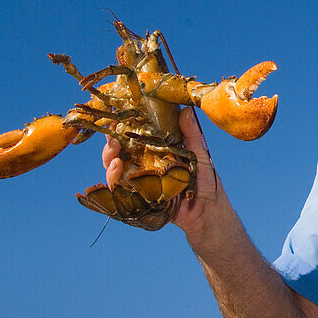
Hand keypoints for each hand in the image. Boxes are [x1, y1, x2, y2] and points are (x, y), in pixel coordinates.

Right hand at [101, 107, 226, 235]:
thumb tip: (186, 110)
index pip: (132, 135)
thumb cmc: (204, 178)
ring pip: (114, 169)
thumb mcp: (198, 152)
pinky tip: (116, 174)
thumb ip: (190, 133)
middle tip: (113, 139)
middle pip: (117, 151)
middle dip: (110, 144)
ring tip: (116, 160)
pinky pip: (119, 191)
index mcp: (154, 149)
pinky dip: (113, 182)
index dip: (121, 126)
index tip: (117, 116)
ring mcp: (139, 180)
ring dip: (110, 162)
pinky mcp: (138, 197)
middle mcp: (142, 163)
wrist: (207, 208)